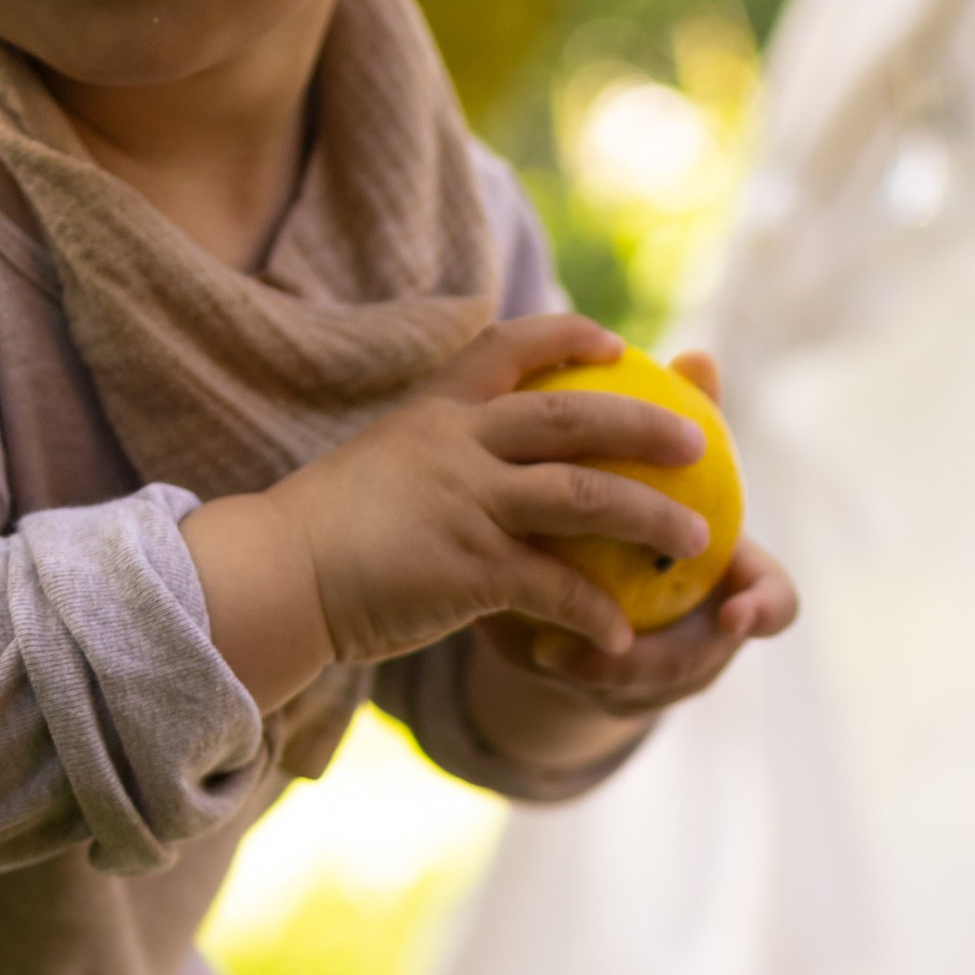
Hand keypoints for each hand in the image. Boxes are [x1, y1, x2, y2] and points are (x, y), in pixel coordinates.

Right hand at [182, 315, 723, 710]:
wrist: (275, 577)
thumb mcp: (378, 468)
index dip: (567, 338)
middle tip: (699, 437)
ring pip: (584, 497)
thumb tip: (464, 464)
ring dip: (650, 518)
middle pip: (573, 416)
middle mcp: (457, 445)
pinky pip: (555, 588)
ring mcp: (466, 504)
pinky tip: (624, 636)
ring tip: (697, 541)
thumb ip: (431, 458)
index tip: (615, 342)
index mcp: (436, 413)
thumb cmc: (322, 535)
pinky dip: (596, 613)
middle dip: (646, 424)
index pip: (508, 349)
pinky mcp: (468, 569)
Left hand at [464, 348, 798, 762]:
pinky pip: (578, 692)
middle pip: (696, 667)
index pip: (774, 604)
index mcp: (733, 589)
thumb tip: (696, 356)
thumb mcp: (660, 465)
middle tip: (618, 642)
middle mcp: (701, 644)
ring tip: (547, 647)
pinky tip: (509, 639)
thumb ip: (685, 418)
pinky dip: (551, 663)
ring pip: (632, 691)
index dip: (764, 611)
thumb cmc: (640, 500)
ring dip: (593, 670)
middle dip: (658, 664)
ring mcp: (652, 680)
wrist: (602, 573)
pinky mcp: (598, 695)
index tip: (735, 615)